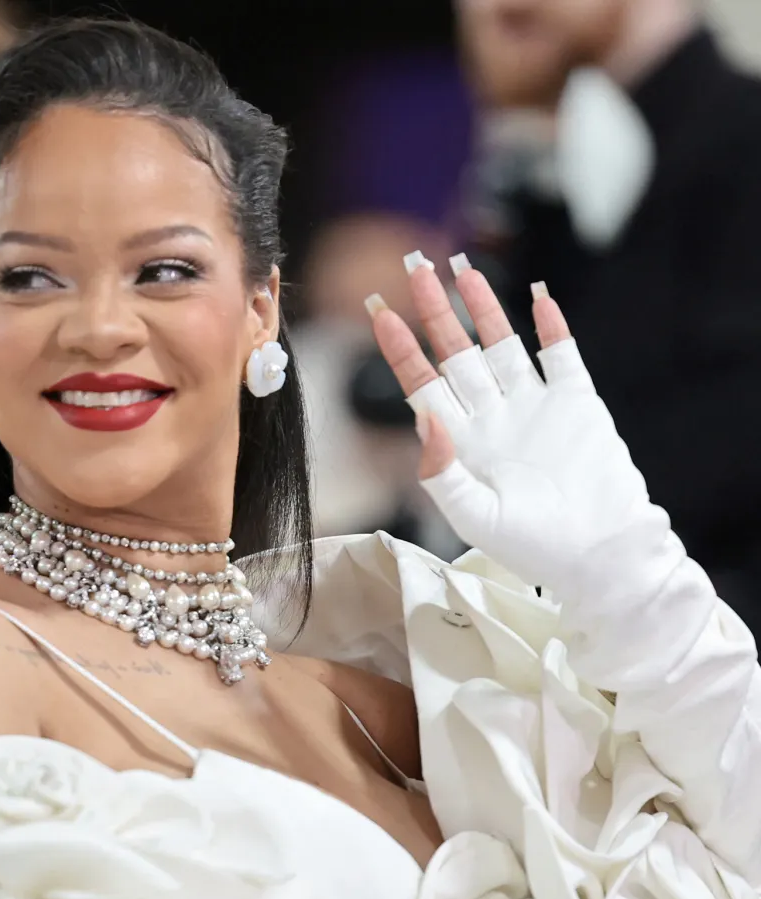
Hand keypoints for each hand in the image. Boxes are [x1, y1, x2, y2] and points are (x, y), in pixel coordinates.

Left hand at [371, 260, 660, 598]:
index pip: (422, 387)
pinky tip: (537, 296)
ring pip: (502, 345)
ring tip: (463, 270)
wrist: (599, 553)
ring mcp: (534, 406)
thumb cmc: (533, 546)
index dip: (400, 350)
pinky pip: (561, 354)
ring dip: (484, 308)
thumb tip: (424, 418)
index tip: (378, 312)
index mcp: (462, 445)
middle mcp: (493, 418)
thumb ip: (440, 471)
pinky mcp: (576, 401)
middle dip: (434, 313)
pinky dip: (550, 326)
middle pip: (456, 354)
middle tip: (413, 267)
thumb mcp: (474, 516)